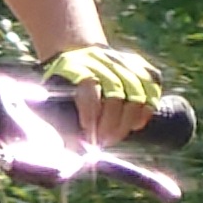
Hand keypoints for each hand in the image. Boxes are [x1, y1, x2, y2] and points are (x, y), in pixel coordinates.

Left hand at [41, 39, 168, 145]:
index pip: (89, 86)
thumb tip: (70, 149)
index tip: (89, 133)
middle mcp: (101, 59)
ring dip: (128, 120)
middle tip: (103, 141)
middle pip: (116, 91)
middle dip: (111, 122)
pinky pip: (152, 86)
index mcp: (75, 64)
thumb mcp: (50, 98)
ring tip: (116, 137)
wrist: (77, 53)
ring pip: (137, 91)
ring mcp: (123, 60)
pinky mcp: (139, 64)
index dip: (91, 111)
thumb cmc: (62, 85)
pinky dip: (146, 109)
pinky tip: (136, 125)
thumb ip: (57, 121)